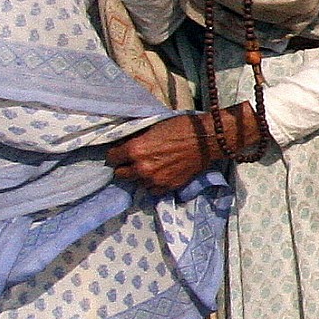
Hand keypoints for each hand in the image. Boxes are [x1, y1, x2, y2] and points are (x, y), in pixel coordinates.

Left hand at [106, 107, 267, 193]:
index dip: (116, 154)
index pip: (112, 158)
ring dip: (140, 176)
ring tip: (150, 167)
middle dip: (124, 167)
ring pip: (136, 183)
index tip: (120, 152)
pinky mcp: (168, 187)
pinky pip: (152, 190)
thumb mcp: (153, 127)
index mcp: (135, 150)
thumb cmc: (181, 127)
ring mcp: (155, 180)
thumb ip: (137, 139)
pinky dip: (153, 184)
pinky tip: (159, 174)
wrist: (207, 140)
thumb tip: (125, 144)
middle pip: (120, 174)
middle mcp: (142, 168)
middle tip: (132, 161)